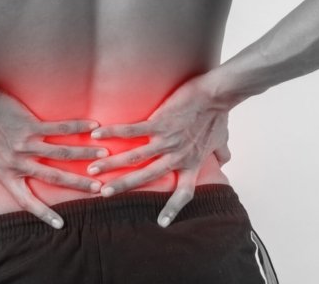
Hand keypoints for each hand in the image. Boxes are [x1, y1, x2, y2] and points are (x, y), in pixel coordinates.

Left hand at [0, 88, 106, 227]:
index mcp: (6, 174)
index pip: (27, 200)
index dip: (44, 214)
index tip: (61, 225)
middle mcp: (19, 162)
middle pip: (54, 177)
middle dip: (79, 184)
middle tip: (99, 188)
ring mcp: (26, 144)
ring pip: (62, 153)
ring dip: (85, 155)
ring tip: (104, 156)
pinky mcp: (30, 125)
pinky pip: (59, 128)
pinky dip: (77, 128)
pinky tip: (93, 127)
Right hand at [88, 74, 231, 226]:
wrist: (216, 94)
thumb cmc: (219, 114)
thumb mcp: (222, 138)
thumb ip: (221, 153)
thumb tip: (225, 159)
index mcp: (192, 163)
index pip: (183, 193)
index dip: (173, 209)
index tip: (160, 223)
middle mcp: (177, 156)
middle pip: (147, 177)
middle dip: (122, 185)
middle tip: (103, 193)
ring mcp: (167, 140)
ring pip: (134, 157)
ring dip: (111, 164)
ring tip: (93, 169)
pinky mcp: (160, 123)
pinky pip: (133, 131)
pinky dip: (114, 133)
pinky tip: (97, 135)